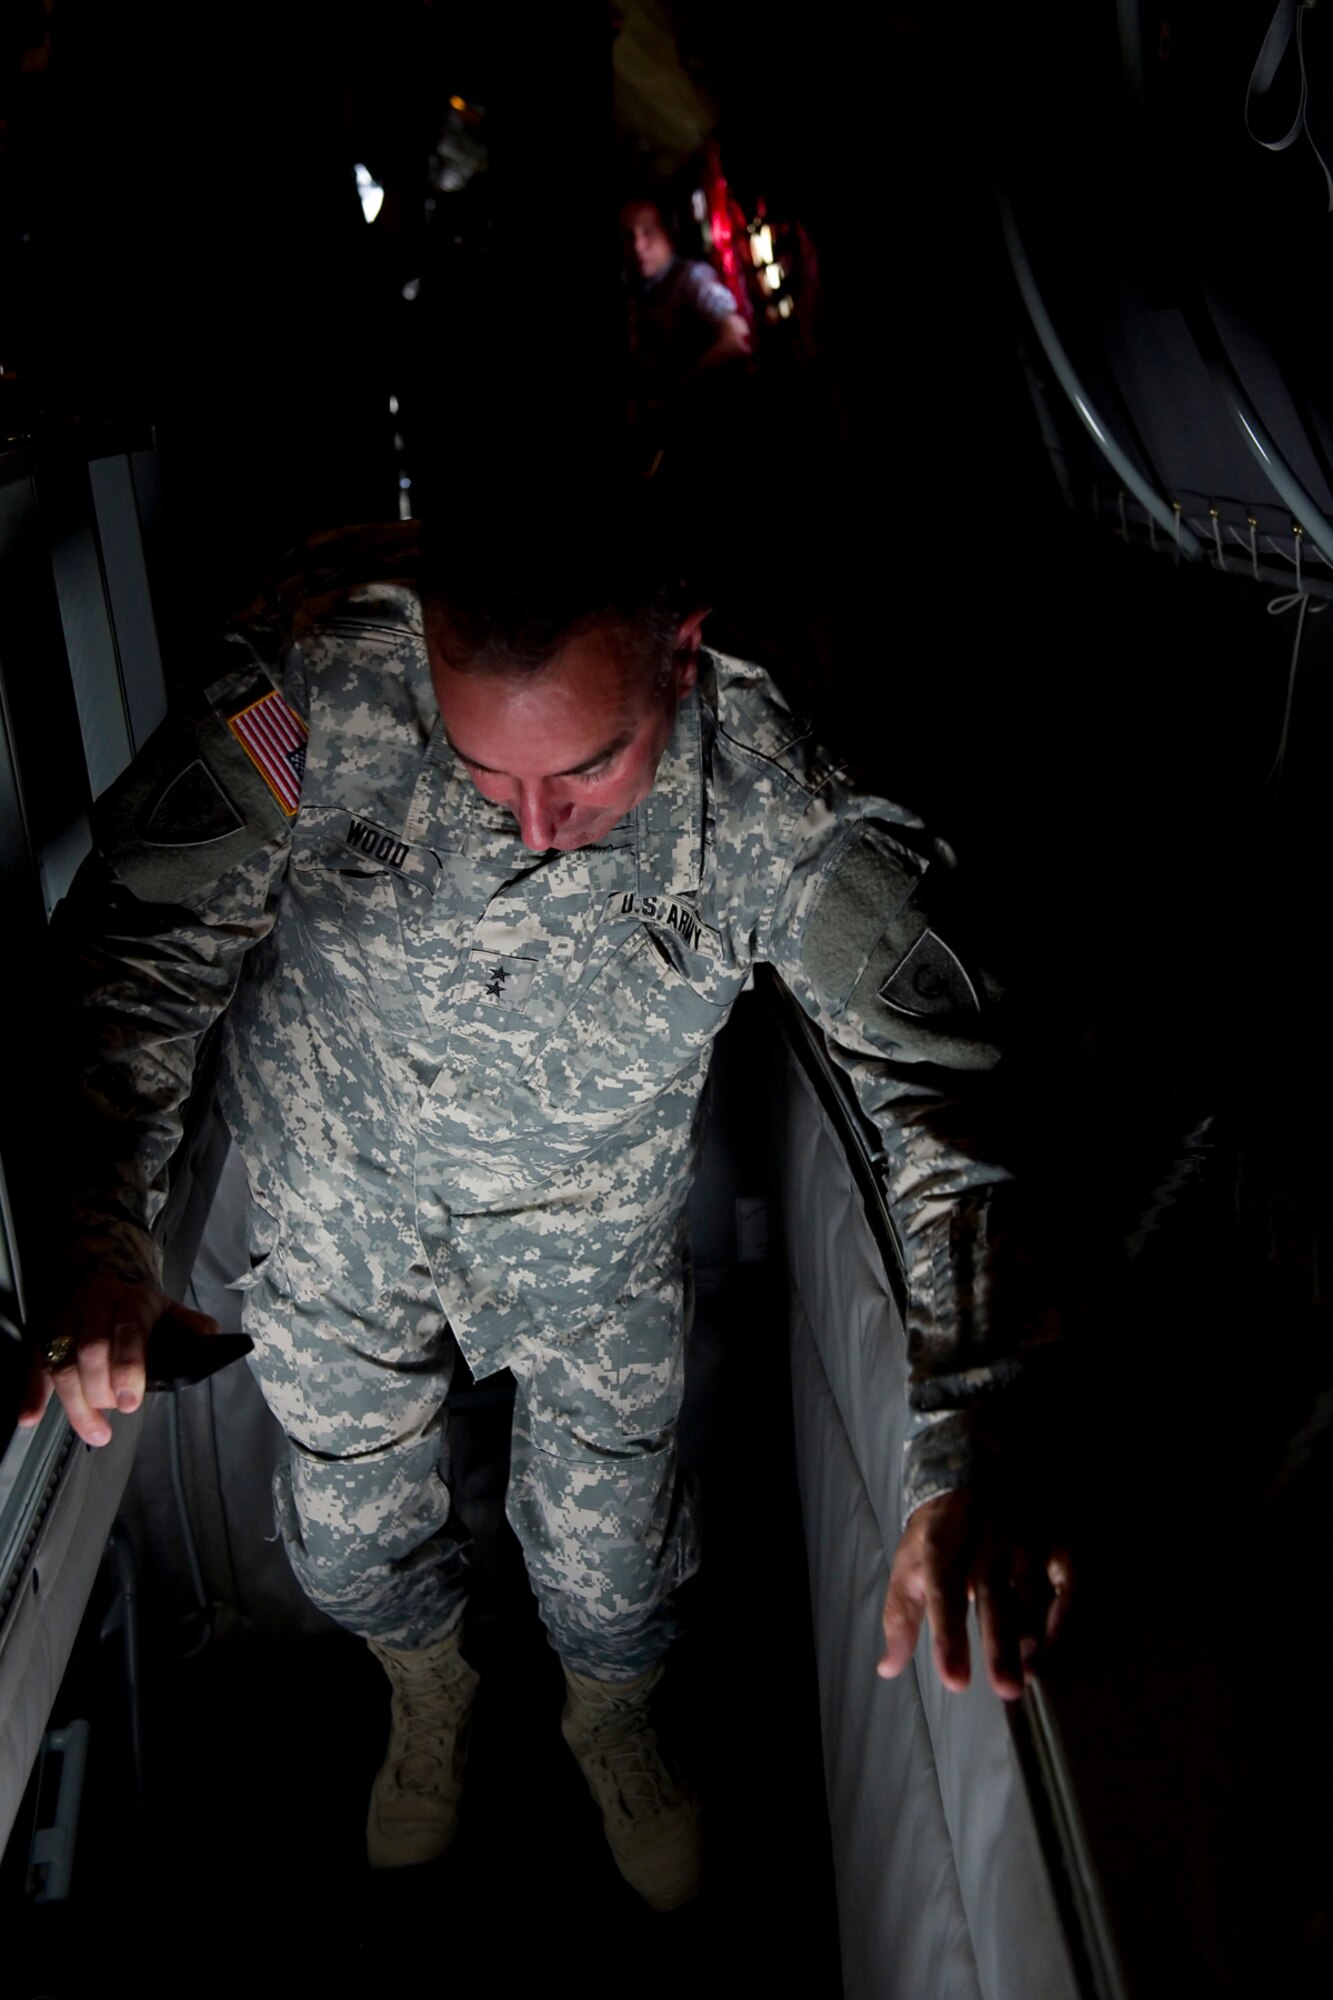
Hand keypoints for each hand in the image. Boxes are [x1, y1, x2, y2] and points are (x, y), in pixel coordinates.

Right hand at [19, 1272, 218, 1447]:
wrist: (95, 1272)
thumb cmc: (135, 1303)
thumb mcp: (167, 1307)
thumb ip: (190, 1324)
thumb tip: (212, 1339)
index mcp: (131, 1299)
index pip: (129, 1331)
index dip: (128, 1367)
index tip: (130, 1402)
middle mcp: (95, 1306)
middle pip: (90, 1350)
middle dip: (100, 1389)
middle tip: (113, 1415)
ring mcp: (66, 1320)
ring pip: (60, 1362)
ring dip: (74, 1403)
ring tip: (93, 1432)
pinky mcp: (43, 1336)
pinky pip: (33, 1364)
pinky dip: (31, 1392)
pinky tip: (29, 1417)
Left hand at [878, 1488, 1071, 1700]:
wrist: (980, 1459)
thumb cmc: (941, 1526)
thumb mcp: (912, 1560)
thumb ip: (901, 1614)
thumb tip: (887, 1669)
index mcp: (942, 1537)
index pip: (943, 1588)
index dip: (948, 1634)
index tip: (954, 1680)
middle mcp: (984, 1532)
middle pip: (992, 1591)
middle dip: (999, 1642)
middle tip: (1006, 1690)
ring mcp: (1024, 1531)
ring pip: (1031, 1587)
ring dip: (1031, 1634)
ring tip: (1026, 1674)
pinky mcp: (1055, 1534)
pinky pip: (1066, 1577)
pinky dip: (1062, 1613)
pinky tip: (1051, 1645)